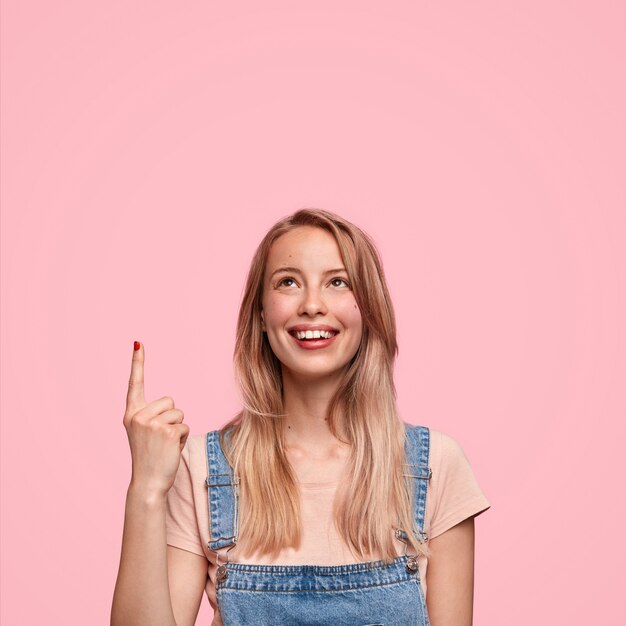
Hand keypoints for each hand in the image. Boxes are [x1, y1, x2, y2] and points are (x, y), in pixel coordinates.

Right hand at [123, 342, 189, 496]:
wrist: (147, 483)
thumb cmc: (150, 458)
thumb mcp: (145, 433)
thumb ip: (152, 416)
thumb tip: (170, 407)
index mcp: (131, 414)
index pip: (135, 383)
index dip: (137, 362)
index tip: (138, 343)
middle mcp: (138, 416)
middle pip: (169, 401)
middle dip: (172, 417)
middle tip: (160, 438)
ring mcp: (151, 423)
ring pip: (179, 413)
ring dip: (178, 429)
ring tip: (165, 445)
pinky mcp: (167, 431)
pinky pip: (185, 426)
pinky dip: (182, 438)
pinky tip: (170, 450)